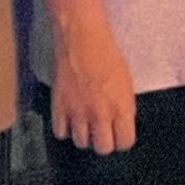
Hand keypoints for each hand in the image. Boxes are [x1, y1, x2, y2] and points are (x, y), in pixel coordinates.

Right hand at [50, 7, 136, 154]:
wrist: (81, 35)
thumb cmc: (106, 52)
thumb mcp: (125, 81)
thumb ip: (123, 106)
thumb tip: (120, 122)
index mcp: (121, 107)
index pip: (125, 142)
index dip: (122, 140)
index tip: (119, 135)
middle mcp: (100, 113)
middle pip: (103, 148)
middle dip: (103, 141)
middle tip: (101, 131)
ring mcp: (78, 111)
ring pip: (81, 143)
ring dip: (83, 135)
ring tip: (84, 123)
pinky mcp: (59, 106)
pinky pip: (60, 132)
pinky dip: (64, 128)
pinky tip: (69, 118)